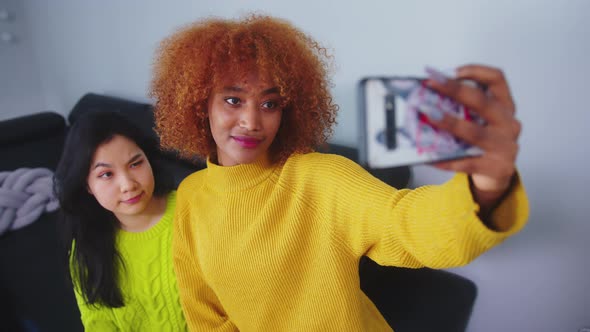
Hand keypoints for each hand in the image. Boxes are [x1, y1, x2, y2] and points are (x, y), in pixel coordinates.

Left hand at [425, 64, 520, 207]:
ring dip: (449, 122)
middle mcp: (508, 123)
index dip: (476, 71)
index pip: (497, 80)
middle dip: (454, 89)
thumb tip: (426, 97)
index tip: (452, 71)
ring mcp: (504, 146)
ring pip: (474, 132)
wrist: (496, 176)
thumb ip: (462, 109)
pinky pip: (465, 161)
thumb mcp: (479, 121)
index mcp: (505, 106)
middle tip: (431, 83)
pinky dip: (445, 158)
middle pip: (482, 102)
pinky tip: (427, 155)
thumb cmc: (482, 143)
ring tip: (428, 114)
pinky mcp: (496, 167)